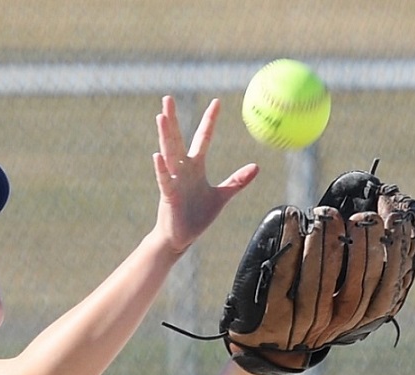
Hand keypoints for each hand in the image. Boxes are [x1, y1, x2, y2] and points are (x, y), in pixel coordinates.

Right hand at [152, 95, 258, 253]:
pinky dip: (161, 169)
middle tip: (168, 97)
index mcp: (195, 167)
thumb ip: (237, 181)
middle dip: (172, 118)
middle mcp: (182, 169)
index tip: (217, 101)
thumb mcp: (222, 196)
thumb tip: (257, 166)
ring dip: (165, 135)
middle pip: (177, 138)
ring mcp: (174, 180)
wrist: (180, 237)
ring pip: (168, 153)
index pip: (203, 137)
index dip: (210, 120)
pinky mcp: (168, 195)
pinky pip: (164, 180)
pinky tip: (157, 156)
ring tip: (161, 116)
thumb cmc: (197, 216)